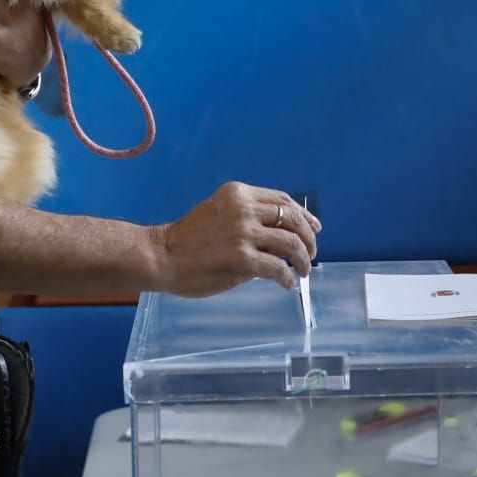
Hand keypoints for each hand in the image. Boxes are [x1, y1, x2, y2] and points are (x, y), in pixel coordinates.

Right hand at [154, 182, 321, 295]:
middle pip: (293, 220)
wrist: (161, 255)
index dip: (303, 215)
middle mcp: (244, 209)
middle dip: (308, 239)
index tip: (315, 227)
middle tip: (310, 255)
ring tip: (302, 271)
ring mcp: (244, 233)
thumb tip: (280, 236)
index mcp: (239, 194)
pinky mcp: (242, 258)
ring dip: (303, 259)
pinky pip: (277, 268)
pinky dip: (287, 277)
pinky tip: (286, 283)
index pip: (282, 201)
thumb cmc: (188, 239)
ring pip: (291, 243)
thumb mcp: (219, 213)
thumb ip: (247, 218)